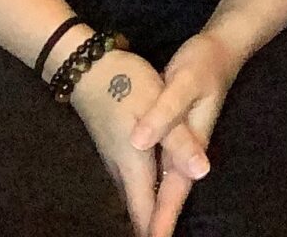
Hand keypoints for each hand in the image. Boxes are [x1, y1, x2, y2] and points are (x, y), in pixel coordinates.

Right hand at [68, 47, 193, 236]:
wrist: (86, 67)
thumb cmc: (125, 84)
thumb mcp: (159, 106)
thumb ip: (179, 142)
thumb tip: (201, 173)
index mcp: (134, 163)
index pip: (144, 211)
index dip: (156, 231)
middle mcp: (120, 167)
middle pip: (136, 207)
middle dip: (149, 226)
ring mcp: (113, 157)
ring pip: (131, 194)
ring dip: (143, 212)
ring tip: (156, 225)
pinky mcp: (113, 146)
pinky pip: (128, 180)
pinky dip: (139, 194)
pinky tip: (146, 193)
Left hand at [124, 32, 243, 234]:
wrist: (222, 46)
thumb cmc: (203, 63)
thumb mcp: (183, 84)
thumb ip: (165, 114)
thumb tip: (141, 143)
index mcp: (189, 143)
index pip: (174, 190)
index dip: (162, 218)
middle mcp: (187, 149)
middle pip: (172, 193)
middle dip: (160, 220)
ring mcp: (183, 141)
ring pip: (168, 183)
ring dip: (158, 206)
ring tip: (146, 227)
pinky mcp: (176, 132)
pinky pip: (164, 168)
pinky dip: (156, 185)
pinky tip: (147, 189)